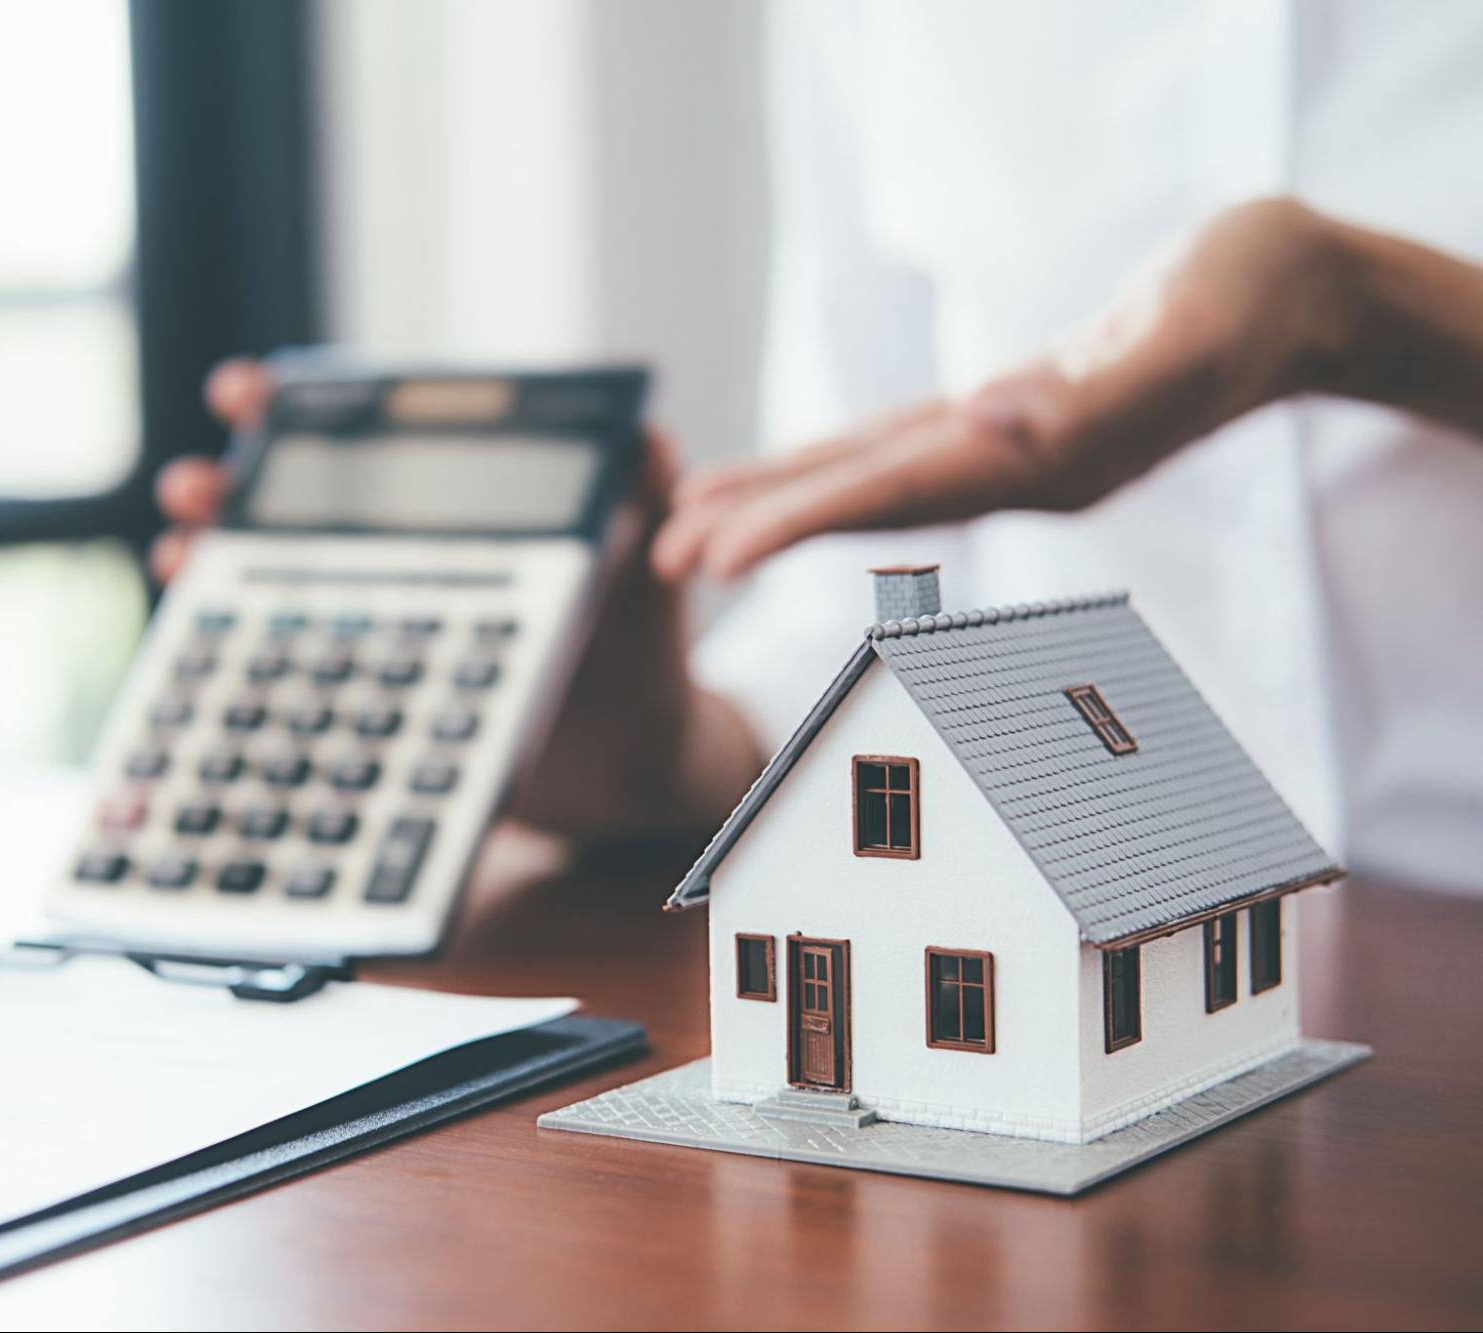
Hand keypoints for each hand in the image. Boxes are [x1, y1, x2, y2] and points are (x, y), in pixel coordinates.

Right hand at [151, 359, 763, 839]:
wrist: (634, 769)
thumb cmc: (637, 650)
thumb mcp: (647, 568)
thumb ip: (645, 497)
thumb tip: (647, 435)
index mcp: (451, 516)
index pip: (361, 444)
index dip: (296, 408)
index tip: (246, 390)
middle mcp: (396, 567)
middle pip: (286, 513)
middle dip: (222, 488)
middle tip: (191, 488)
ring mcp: (373, 638)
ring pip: (264, 590)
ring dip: (206, 565)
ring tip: (179, 556)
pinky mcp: (368, 709)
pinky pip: (285, 678)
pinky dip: (229, 664)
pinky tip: (198, 660)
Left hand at [651, 198, 1359, 580]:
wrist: (1293, 301)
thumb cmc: (1247, 299)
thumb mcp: (1188, 335)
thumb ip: (1105, 388)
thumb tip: (1003, 425)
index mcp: (1039, 460)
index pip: (890, 496)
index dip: (797, 523)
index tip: (714, 555)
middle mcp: (1007, 471)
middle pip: (860, 504)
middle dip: (762, 528)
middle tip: (657, 560)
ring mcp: (1006, 454)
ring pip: (869, 484)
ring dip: (782, 503)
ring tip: (688, 522)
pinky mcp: (1006, 425)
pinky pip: (899, 452)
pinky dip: (835, 467)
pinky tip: (789, 474)